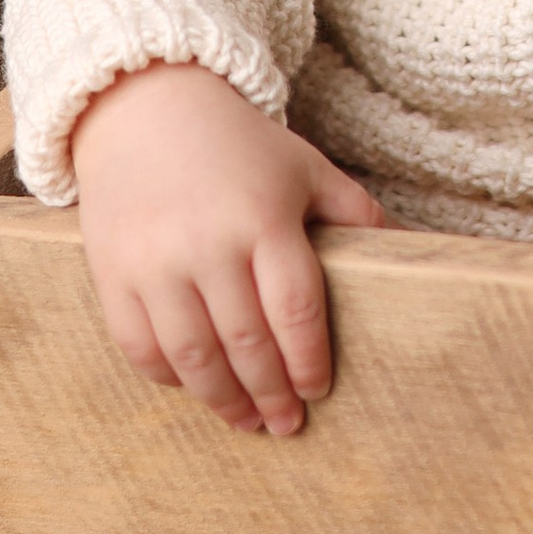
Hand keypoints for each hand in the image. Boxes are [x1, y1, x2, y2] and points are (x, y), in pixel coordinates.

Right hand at [70, 62, 382, 435]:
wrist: (143, 108)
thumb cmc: (238, 147)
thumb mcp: (305, 167)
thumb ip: (355, 214)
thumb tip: (419, 251)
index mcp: (263, 219)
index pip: (296, 311)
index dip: (309, 362)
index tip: (318, 391)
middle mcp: (207, 243)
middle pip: (247, 343)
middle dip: (271, 394)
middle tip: (287, 425)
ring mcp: (154, 262)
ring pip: (193, 356)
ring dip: (223, 399)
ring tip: (246, 421)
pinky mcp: (112, 274)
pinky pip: (140, 346)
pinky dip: (169, 377)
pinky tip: (194, 386)